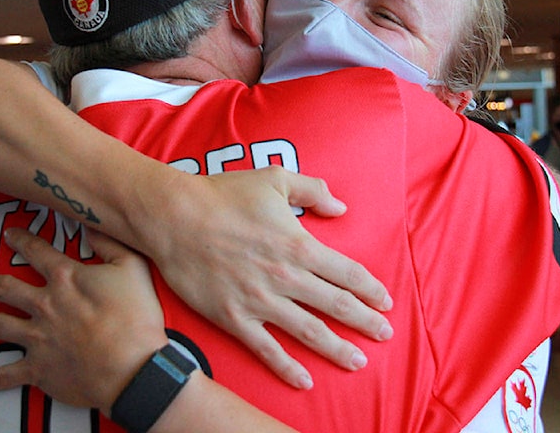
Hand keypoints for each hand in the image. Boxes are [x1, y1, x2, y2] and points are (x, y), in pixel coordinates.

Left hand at [0, 228, 166, 408]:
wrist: (131, 368)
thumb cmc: (136, 317)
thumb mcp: (132, 268)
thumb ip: (110, 243)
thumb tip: (90, 223)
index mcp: (65, 278)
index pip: (36, 252)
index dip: (21, 240)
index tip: (8, 234)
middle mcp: (44, 305)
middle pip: (7, 289)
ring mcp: (37, 338)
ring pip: (0, 326)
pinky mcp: (38, 369)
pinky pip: (7, 374)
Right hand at [148, 166, 392, 389]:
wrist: (173, 217)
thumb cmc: (223, 194)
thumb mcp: (274, 178)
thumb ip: (313, 190)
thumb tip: (341, 207)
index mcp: (298, 244)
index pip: (347, 273)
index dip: (371, 289)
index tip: (386, 302)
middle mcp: (285, 276)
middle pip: (337, 305)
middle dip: (366, 322)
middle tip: (384, 334)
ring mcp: (259, 301)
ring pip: (309, 332)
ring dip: (338, 348)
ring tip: (358, 361)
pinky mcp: (233, 318)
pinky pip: (266, 349)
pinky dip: (287, 368)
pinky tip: (304, 380)